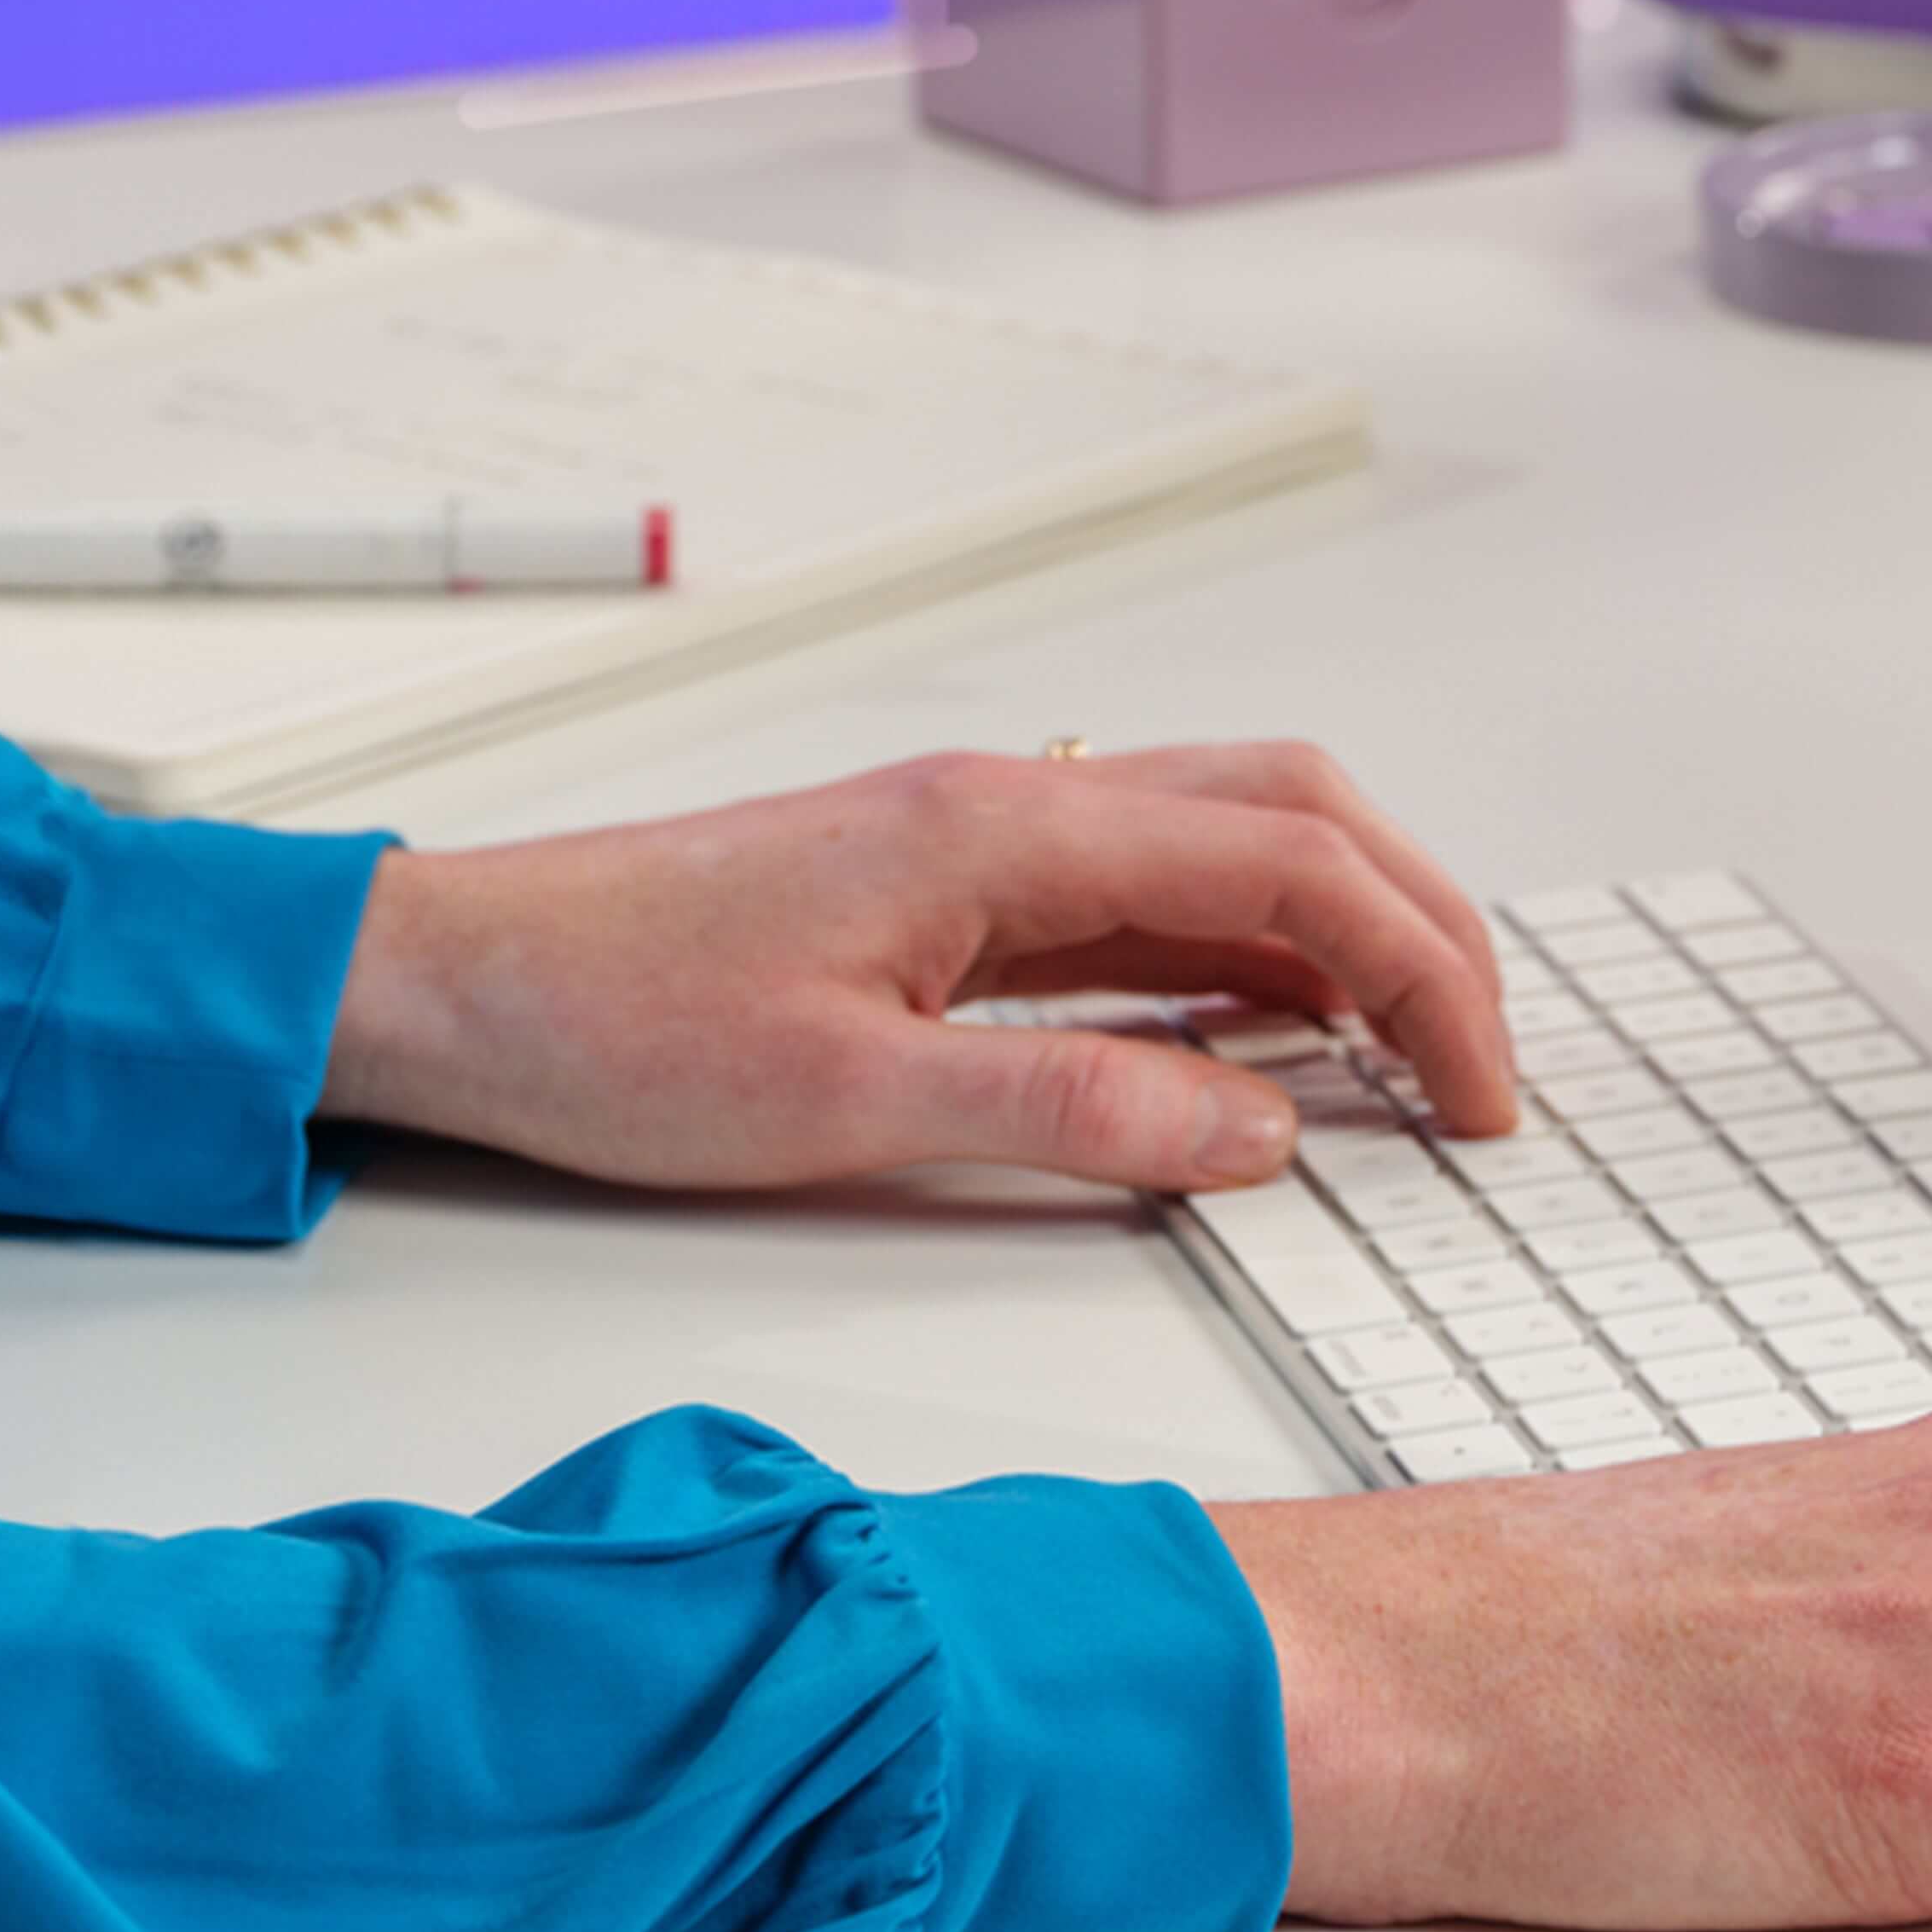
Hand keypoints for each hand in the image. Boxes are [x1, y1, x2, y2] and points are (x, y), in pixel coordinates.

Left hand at [315, 741, 1519, 1192]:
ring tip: (1408, 1058)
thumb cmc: (609, 1025)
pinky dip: (1244, 951)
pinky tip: (1259, 1039)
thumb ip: (1072, 1112)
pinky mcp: (949, 884)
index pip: (1295, 866)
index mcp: (1011, 828)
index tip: (1481, 1098)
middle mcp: (1019, 800)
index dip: (1423, 978)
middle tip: (1482, 1074)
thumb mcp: (849, 1107)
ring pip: (1234, 837)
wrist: (449, 979)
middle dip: (1426, 931)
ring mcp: (987, 833)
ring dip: (1346, 931)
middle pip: (1299, 813)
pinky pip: (1147, 892)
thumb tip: (1263, 1130)